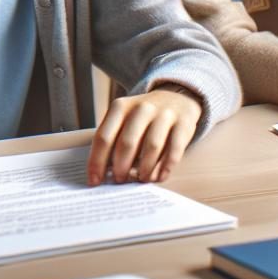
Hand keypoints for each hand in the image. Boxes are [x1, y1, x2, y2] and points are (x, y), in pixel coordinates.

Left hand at [87, 87, 201, 185]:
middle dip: (120, 167)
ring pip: (151, 148)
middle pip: (126, 143)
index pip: (103, 137)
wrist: (175, 97)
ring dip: (144, 169)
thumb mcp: (124, 118)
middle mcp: (140, 108)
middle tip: (119, 181)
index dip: (97, 161)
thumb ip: (114, 140)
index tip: (94, 181)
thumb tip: (104, 172)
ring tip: (140, 179)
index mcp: (120, 107)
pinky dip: (165, 168)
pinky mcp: (183, 125)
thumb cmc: (142, 117)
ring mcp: (163, 115)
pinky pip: (174, 150)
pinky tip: (158, 177)